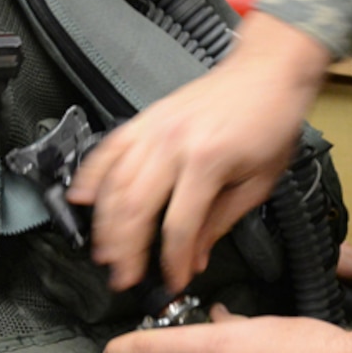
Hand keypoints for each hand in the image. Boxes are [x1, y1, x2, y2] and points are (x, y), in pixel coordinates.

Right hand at [69, 13, 334, 293]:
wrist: (267, 70)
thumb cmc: (270, 122)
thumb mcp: (258, 182)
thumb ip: (222, 222)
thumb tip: (196, 260)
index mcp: (207, 162)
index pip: (179, 226)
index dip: (173, 261)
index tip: (173, 282)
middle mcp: (172, 144)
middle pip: (134, 208)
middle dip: (126, 250)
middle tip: (124, 278)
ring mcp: (153, 128)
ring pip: (114, 184)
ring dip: (104, 224)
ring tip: (105, 253)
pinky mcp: (145, 118)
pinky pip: (108, 149)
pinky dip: (91, 176)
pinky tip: (81, 200)